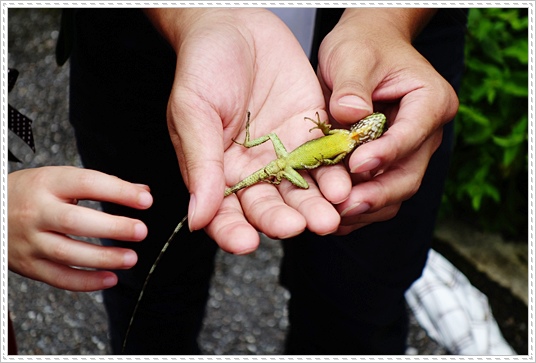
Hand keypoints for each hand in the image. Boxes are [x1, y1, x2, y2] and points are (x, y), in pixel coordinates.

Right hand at [8, 166, 152, 290]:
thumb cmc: (33, 192)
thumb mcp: (61, 179)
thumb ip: (103, 185)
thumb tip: (143, 193)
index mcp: (48, 183)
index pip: (87, 183)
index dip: (118, 192)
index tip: (146, 201)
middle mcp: (36, 211)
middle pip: (75, 221)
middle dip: (112, 227)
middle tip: (141, 231)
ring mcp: (30, 240)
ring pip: (67, 253)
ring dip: (103, 258)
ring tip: (131, 258)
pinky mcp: (28, 265)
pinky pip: (58, 277)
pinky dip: (86, 282)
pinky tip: (111, 279)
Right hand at [146, 9, 345, 252]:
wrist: (236, 24)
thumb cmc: (203, 66)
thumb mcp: (192, 111)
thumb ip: (200, 163)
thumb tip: (197, 219)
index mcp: (218, 171)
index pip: (225, 213)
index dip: (233, 231)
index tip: (246, 243)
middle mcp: (253, 169)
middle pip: (269, 206)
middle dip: (284, 220)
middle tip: (299, 227)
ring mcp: (284, 152)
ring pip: (301, 189)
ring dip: (316, 205)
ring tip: (329, 215)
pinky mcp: (312, 132)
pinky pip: (325, 158)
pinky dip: (335, 171)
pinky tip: (344, 183)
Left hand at [315, 9, 458, 233]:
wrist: (366, 49)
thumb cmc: (362, 46)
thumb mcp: (352, 56)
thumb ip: (352, 86)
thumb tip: (351, 115)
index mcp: (430, 101)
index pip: (413, 134)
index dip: (385, 154)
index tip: (355, 165)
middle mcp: (427, 132)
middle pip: (410, 174)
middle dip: (376, 194)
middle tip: (342, 206)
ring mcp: (412, 151)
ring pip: (396, 191)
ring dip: (367, 207)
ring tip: (334, 217)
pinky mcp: (391, 163)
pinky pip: (380, 192)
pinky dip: (360, 206)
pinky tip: (333, 214)